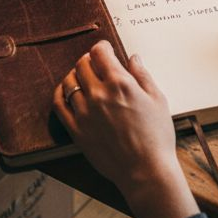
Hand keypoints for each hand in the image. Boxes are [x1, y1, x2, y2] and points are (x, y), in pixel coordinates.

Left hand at [53, 41, 198, 217]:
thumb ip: (142, 75)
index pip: (99, 52)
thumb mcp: (157, 99)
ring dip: (75, 74)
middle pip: (82, 64)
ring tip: (83, 77)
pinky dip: (60, 93)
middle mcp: (99, 94)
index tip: (105, 49)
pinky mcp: (76, 130)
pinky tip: (66, 91)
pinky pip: (59, 104)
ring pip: (69, 81)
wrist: (145, 170)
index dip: (102, 47)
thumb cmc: (156, 136)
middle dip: (89, 59)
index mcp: (120, 83)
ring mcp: (84, 112)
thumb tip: (133, 58)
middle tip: (95, 63)